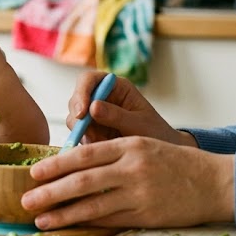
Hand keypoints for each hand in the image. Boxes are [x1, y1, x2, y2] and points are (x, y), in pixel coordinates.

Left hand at [21, 136, 234, 228]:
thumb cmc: (174, 162)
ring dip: (63, 213)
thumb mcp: (143, 144)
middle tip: (27, 199)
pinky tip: (70, 226)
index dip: (56, 165)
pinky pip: (111, 220)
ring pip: (93, 204)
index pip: (84, 155)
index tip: (33, 173)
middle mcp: (132, 168)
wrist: (214, 182)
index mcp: (129, 146)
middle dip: (51, 191)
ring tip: (41, 220)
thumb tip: (72, 163)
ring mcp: (140, 193)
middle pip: (82, 180)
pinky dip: (88, 223)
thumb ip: (112, 152)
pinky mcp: (147, 215)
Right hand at [68, 71, 196, 147]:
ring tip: (103, 144)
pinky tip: (101, 149)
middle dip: (78, 118)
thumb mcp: (140, 124)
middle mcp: (102, 97)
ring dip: (83, 133)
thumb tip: (93, 107)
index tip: (83, 113)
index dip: (81, 92)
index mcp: (116, 87)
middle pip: (76, 99)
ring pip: (74, 119)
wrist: (160, 155)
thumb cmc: (155, 133)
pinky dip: (86, 143)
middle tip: (88, 136)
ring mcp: (94, 115)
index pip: (89, 80)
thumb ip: (117, 116)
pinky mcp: (91, 131)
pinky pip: (79, 135)